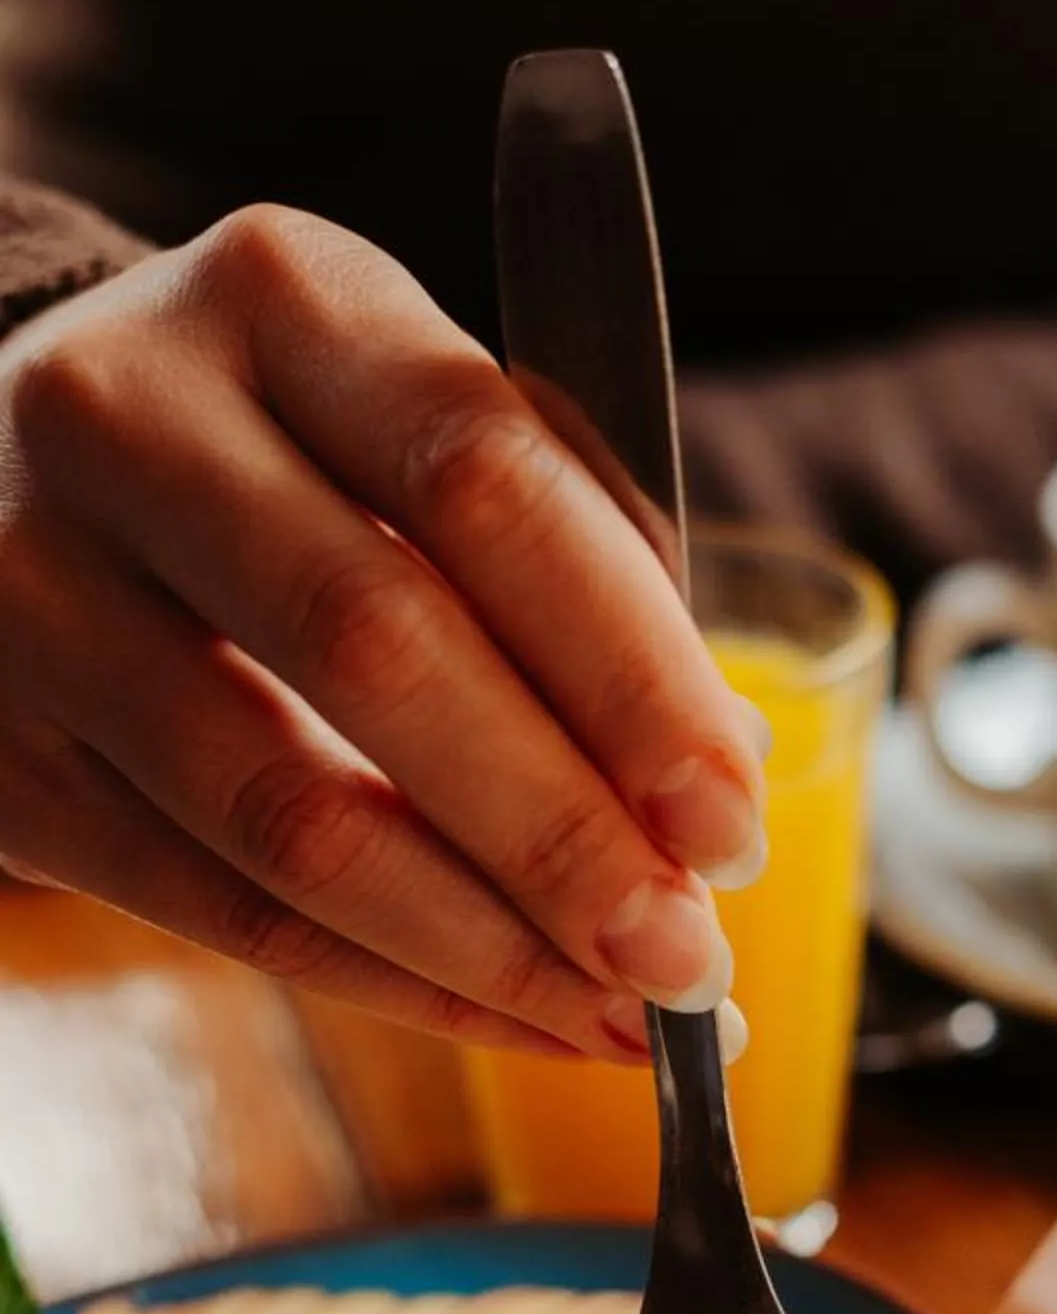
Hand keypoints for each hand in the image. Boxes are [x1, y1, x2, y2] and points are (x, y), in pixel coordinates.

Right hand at [0, 204, 767, 1056]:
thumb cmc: (287, 455)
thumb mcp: (413, 424)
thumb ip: (575, 556)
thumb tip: (718, 771)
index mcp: (284, 296)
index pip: (483, 478)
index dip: (625, 667)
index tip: (730, 814)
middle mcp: (127, 413)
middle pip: (378, 646)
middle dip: (562, 833)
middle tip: (689, 957)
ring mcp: (30, 583)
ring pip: (283, 812)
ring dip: (484, 945)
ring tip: (628, 1017)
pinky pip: (213, 905)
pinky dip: (386, 982)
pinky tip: (511, 1015)